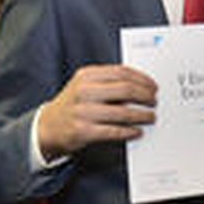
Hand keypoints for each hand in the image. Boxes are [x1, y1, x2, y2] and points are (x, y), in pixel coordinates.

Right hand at [35, 65, 156, 159]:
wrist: (48, 126)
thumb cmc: (74, 104)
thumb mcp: (86, 86)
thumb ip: (108, 82)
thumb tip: (141, 86)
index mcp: (86, 76)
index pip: (121, 72)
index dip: (142, 79)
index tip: (153, 86)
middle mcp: (84, 91)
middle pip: (125, 90)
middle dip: (145, 96)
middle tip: (154, 101)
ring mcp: (83, 112)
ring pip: (123, 113)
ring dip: (141, 116)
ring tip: (150, 117)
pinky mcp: (83, 131)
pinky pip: (114, 131)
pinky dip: (130, 131)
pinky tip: (137, 131)